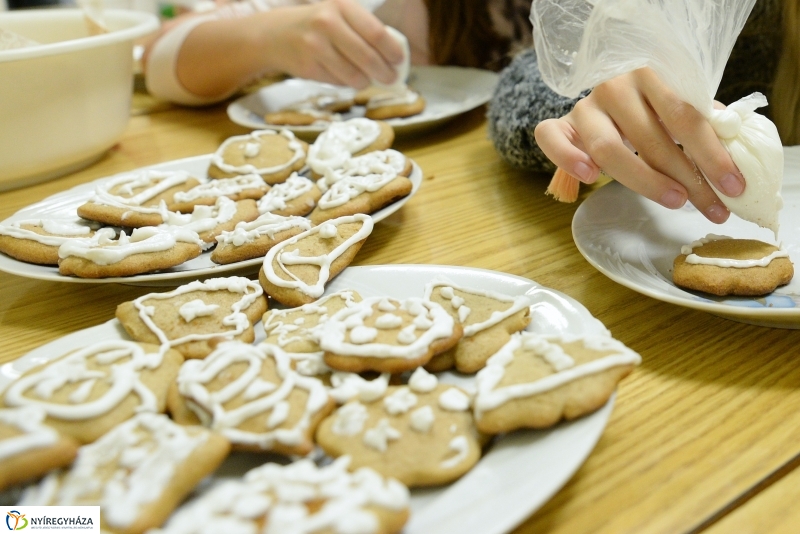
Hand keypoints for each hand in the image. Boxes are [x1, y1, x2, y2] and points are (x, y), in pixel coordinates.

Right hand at [256, 0, 404, 88]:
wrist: (276, 34)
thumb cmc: (318, 26)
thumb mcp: (340, 16)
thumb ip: (364, 31)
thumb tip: (396, 59)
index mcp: (342, 7)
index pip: (376, 33)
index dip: (392, 51)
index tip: (400, 61)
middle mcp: (328, 23)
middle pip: (368, 57)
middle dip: (384, 72)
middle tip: (391, 78)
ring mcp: (316, 46)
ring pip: (354, 75)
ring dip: (365, 82)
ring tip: (367, 80)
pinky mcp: (308, 66)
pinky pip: (338, 82)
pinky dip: (346, 83)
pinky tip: (343, 75)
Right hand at [534, 67, 744, 222]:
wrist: (606, 98)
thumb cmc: (649, 109)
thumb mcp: (676, 108)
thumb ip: (699, 123)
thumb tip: (733, 155)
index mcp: (650, 73)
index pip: (685, 116)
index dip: (712, 154)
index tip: (733, 186)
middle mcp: (614, 86)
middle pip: (651, 138)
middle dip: (687, 177)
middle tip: (711, 206)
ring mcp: (584, 107)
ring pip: (608, 148)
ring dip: (644, 180)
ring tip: (675, 200)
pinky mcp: (558, 125)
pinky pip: (552, 140)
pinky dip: (568, 158)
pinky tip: (590, 178)